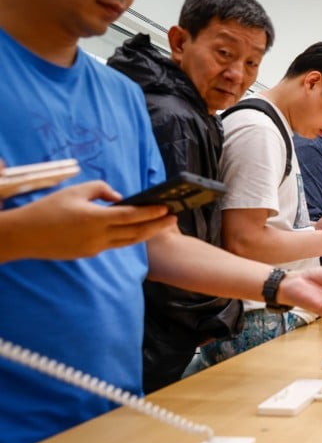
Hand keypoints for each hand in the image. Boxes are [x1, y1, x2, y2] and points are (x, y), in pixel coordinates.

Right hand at [0, 181, 176, 262]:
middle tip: (175, 217)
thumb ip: (101, 189)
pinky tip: (138, 230)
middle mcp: (99, 236)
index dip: (152, 212)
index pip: (131, 216)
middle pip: (136, 232)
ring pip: (129, 241)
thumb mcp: (74, 191)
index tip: (168, 207)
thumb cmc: (48, 209)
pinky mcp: (90, 253)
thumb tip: (120, 197)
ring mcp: (95, 248)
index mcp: (95, 219)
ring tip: (163, 225)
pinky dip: (129, 237)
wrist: (25, 236)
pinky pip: (115, 244)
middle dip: (158, 225)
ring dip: (147, 233)